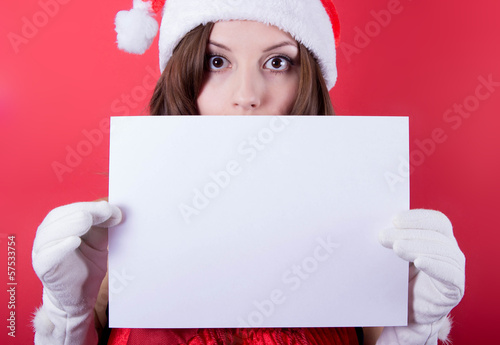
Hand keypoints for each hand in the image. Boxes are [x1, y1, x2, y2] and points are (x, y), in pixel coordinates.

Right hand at [32, 201, 121, 344]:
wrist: (80, 294)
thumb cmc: (87, 263)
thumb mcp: (98, 239)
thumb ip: (103, 224)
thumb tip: (113, 210)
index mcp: (59, 225)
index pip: (70, 209)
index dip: (90, 206)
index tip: (110, 208)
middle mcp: (47, 236)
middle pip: (58, 217)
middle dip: (82, 211)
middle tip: (103, 211)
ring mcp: (42, 252)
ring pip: (49, 233)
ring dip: (70, 224)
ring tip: (87, 219)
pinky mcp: (44, 269)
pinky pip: (47, 256)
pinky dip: (60, 247)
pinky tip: (74, 241)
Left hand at [376, 209, 464, 343]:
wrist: (406, 313)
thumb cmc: (398, 279)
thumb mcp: (393, 257)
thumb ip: (390, 241)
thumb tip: (373, 228)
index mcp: (437, 237)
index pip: (434, 220)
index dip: (416, 217)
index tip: (394, 219)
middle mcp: (449, 250)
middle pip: (436, 233)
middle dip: (408, 232)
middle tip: (382, 236)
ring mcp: (454, 268)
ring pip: (441, 251)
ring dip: (416, 246)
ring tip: (396, 248)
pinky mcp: (454, 287)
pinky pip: (449, 274)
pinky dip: (434, 265)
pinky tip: (419, 262)